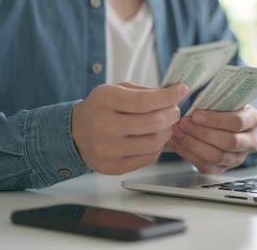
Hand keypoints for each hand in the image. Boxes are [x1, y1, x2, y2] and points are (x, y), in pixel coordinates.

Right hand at [71, 82, 188, 174]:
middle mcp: (104, 126)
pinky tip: (154, 137)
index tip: (181, 91)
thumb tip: (175, 93)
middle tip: (175, 110)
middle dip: (172, 114)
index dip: (169, 96)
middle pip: (154, 122)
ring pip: (154, 142)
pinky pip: (149, 158)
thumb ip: (145, 91)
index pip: (146, 100)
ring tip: (166, 125)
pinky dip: (158, 146)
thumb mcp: (117, 90)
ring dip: (168, 132)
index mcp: (105, 100)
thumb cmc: (101, 109)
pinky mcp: (114, 167)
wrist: (74, 133)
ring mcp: (108, 149)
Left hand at [169, 105, 256, 173]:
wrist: (223, 123)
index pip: (237, 122)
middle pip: (229, 142)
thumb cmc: (222, 107)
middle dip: (202, 133)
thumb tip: (188, 92)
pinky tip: (177, 143)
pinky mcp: (224, 169)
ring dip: (193, 145)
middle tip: (183, 123)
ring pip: (217, 157)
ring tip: (177, 133)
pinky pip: (207, 166)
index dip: (215, 120)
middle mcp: (250, 141)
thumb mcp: (224, 98)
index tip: (195, 114)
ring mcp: (238, 157)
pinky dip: (189, 155)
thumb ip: (214, 98)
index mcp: (253, 119)